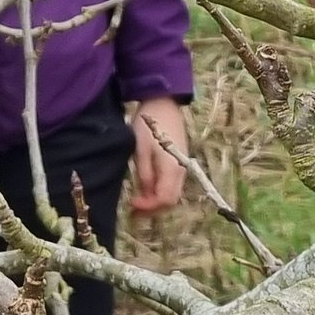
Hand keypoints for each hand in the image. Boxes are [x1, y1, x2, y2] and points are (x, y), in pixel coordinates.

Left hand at [129, 97, 188, 213]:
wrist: (164, 103)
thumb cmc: (149, 124)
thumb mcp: (140, 149)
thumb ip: (144, 174)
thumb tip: (144, 195)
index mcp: (172, 169)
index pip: (164, 199)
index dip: (148, 207)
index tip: (132, 206)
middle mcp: (181, 172)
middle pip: (170, 201)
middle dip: (152, 209)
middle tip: (133, 211)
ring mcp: (182, 167)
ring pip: (172, 194)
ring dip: (156, 201)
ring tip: (137, 203)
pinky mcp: (180, 162)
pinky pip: (172, 185)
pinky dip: (160, 191)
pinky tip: (146, 190)